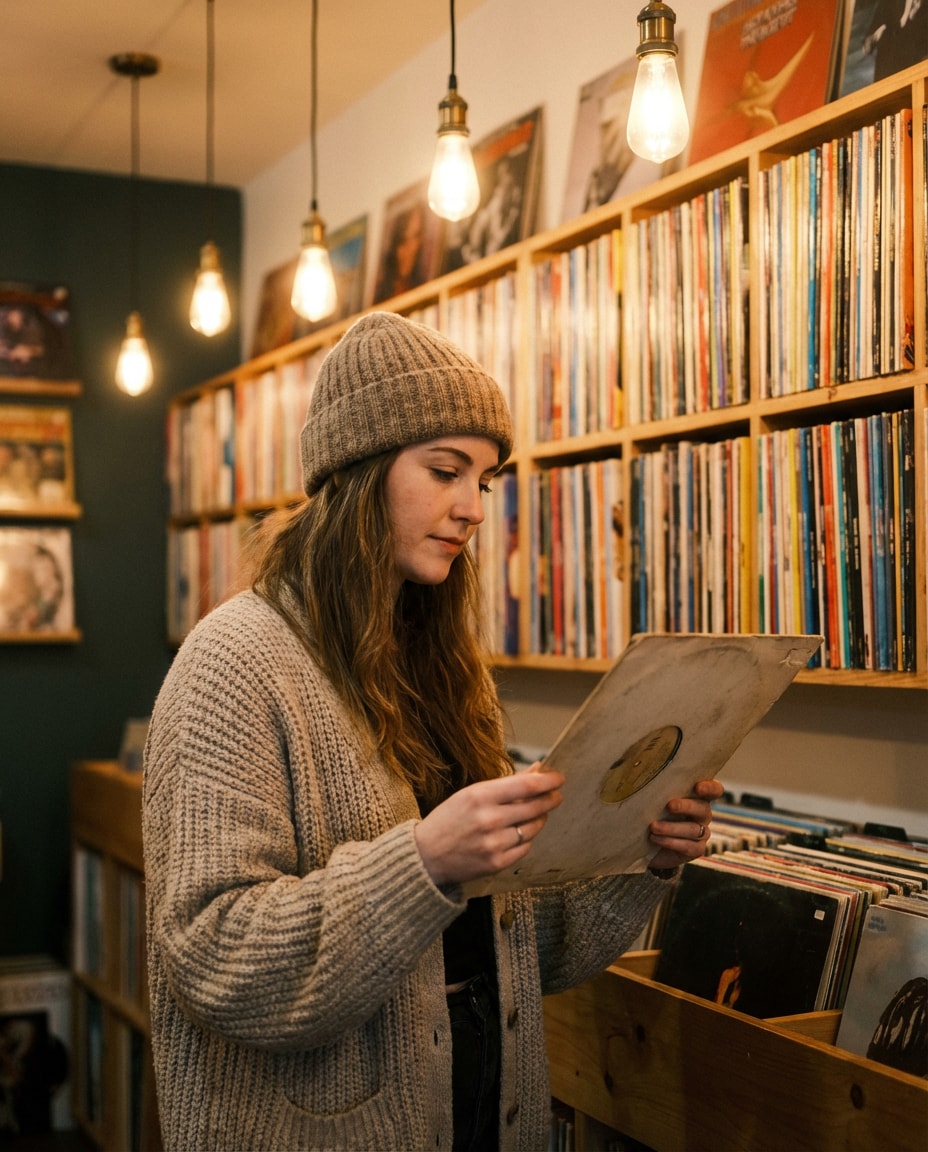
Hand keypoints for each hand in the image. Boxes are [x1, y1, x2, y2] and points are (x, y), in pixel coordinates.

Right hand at [414, 764, 563, 886]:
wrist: (426, 855)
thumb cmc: (450, 819)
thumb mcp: (472, 794)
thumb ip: (506, 784)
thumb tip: (537, 770)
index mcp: (480, 796)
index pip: (526, 785)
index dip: (548, 781)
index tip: (559, 778)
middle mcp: (489, 819)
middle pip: (535, 806)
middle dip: (550, 799)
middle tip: (556, 796)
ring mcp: (494, 843)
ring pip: (533, 828)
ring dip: (540, 819)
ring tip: (536, 814)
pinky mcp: (497, 863)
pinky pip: (525, 847)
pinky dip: (527, 838)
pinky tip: (520, 833)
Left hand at [647, 778, 723, 871]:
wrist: (648, 843)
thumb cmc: (653, 813)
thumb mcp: (655, 800)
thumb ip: (657, 789)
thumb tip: (640, 774)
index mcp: (697, 797)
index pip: (714, 790)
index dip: (710, 788)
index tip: (697, 787)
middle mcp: (702, 814)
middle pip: (703, 808)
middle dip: (686, 806)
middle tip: (669, 806)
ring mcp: (701, 832)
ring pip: (693, 829)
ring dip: (672, 828)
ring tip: (653, 827)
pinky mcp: (696, 849)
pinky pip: (688, 846)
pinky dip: (670, 842)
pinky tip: (655, 839)